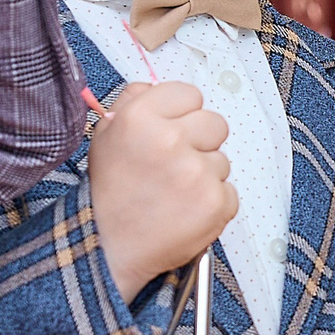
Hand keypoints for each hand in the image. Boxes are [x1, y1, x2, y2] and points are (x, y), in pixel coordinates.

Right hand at [87, 82, 235, 301]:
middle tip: (174, 164)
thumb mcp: (106, 136)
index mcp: (141, 118)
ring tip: (174, 192)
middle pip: (215, 122)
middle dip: (199, 140)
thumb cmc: (110, 193)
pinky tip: (185, 210)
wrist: (111, 248)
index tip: (170, 129)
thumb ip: (132, 101)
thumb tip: (156, 86)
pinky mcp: (216, 203)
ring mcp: (197, 174)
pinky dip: (212, 202)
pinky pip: (229, 190)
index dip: (181, 113)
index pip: (189, 93)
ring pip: (221, 159)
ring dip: (204, 174)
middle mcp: (170, 141)